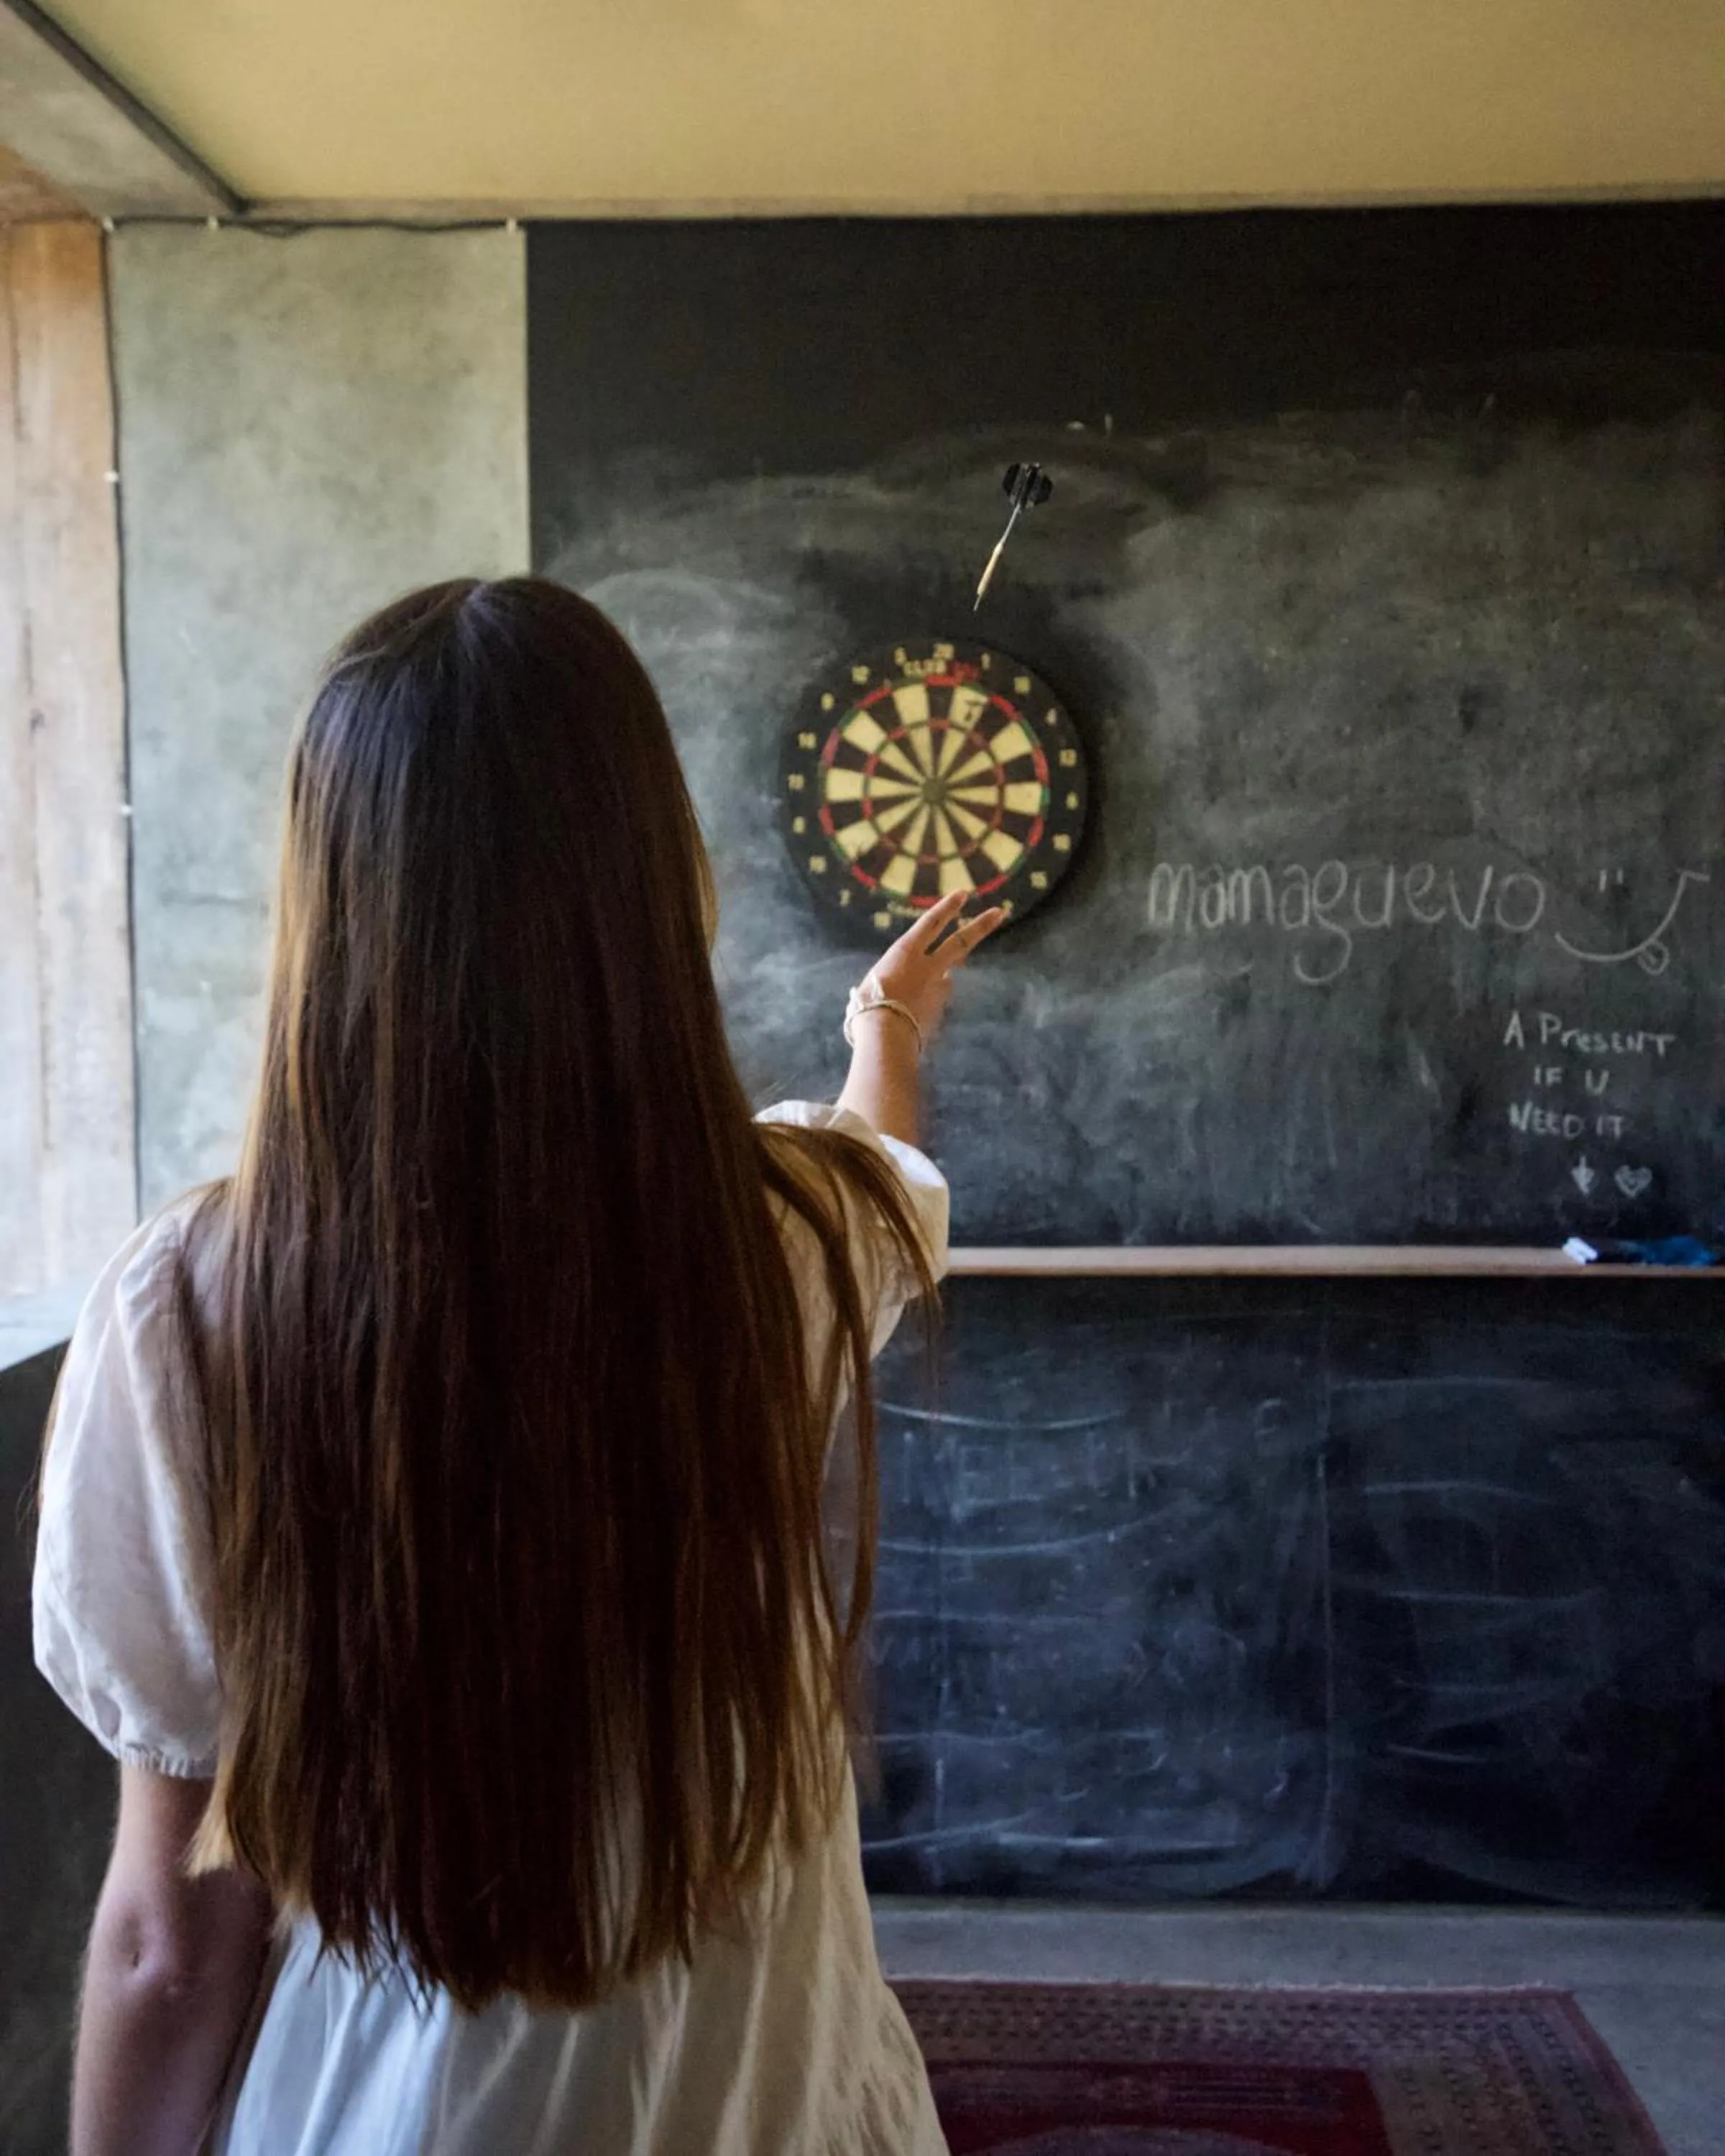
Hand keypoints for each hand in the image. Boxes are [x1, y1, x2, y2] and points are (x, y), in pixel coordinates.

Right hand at [853, 889, 1007, 1050]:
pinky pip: (937, 1002)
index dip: (946, 908)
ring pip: (948, 977)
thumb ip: (891, 978)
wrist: (885, 1034)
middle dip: (981, 926)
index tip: (963, 894)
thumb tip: (896, 985)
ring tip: (918, 996)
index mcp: (905, 952)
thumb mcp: (872, 983)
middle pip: (960, 941)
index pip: (930, 922)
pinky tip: (914, 1018)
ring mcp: (939, 988)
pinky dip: (928, 1006)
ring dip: (939, 982)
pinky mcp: (942, 1010)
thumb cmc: (867, 1005)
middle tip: (999, 912)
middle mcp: (928, 965)